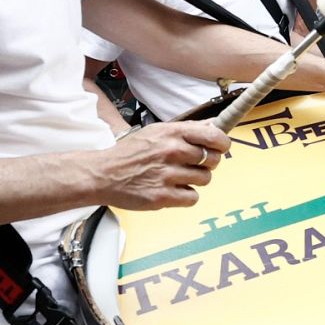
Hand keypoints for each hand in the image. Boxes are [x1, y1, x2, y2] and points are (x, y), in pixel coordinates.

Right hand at [96, 121, 228, 209]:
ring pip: (205, 179)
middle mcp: (171, 152)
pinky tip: (174, 190)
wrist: (101, 174)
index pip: (214, 136)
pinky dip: (186, 196)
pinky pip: (193, 197)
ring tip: (179, 177)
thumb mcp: (156, 132)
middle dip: (208, 163)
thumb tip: (213, 126)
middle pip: (213, 159)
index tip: (221, 147)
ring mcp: (167, 175)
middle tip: (194, 164)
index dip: (223, 143)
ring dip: (196, 179)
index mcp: (171, 133)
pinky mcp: (162, 197)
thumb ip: (186, 130)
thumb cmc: (129, 153)